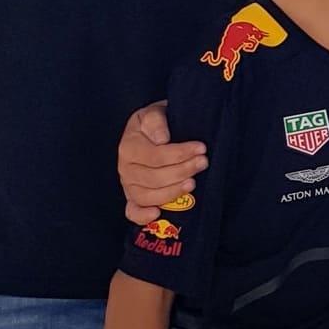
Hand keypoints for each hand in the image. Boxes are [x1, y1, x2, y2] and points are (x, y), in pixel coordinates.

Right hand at [119, 101, 204, 224]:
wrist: (152, 131)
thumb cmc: (157, 124)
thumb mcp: (154, 113)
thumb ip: (156, 121)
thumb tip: (162, 139)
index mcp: (128, 146)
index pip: (154, 155)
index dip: (179, 153)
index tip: (200, 148)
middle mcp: (125, 168)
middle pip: (153, 177)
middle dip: (182, 170)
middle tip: (203, 163)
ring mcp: (128, 185)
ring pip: (147, 195)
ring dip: (172, 191)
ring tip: (193, 183)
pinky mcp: (132, 199)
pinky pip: (132, 212)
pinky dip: (142, 216)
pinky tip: (157, 213)